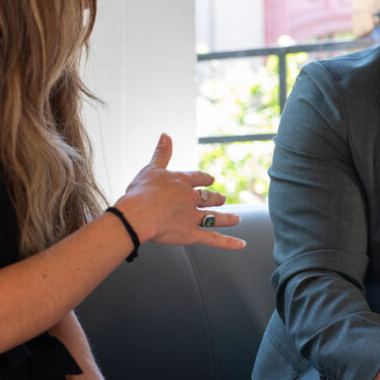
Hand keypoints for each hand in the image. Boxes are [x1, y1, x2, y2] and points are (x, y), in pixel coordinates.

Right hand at [117, 133, 244, 249]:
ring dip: (227, 218)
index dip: (205, 179)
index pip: (198, 178)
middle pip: (209, 198)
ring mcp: (193, 217)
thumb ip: (162, 153)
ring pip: (214, 217)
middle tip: (223, 199)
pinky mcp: (191, 234)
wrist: (138, 215)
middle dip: (216, 198)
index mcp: (182, 182)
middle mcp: (191, 198)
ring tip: (236, 218)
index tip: (211, 179)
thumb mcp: (151, 168)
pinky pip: (213, 239)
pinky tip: (242, 244)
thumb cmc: (141, 192)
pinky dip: (229, 242)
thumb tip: (166, 134)